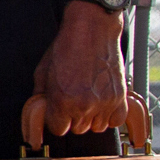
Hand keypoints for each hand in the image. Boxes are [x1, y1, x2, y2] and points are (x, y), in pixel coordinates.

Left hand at [29, 3, 128, 141]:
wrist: (92, 29)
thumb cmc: (65, 48)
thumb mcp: (43, 72)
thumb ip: (40, 97)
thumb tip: (39, 113)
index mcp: (62, 101)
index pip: (58, 129)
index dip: (56, 120)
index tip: (58, 111)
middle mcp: (84, 105)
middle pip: (77, 129)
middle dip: (72, 118)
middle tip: (73, 101)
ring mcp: (104, 102)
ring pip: (97, 127)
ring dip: (91, 118)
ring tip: (88, 100)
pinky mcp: (120, 97)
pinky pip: (115, 121)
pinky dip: (109, 115)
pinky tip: (102, 103)